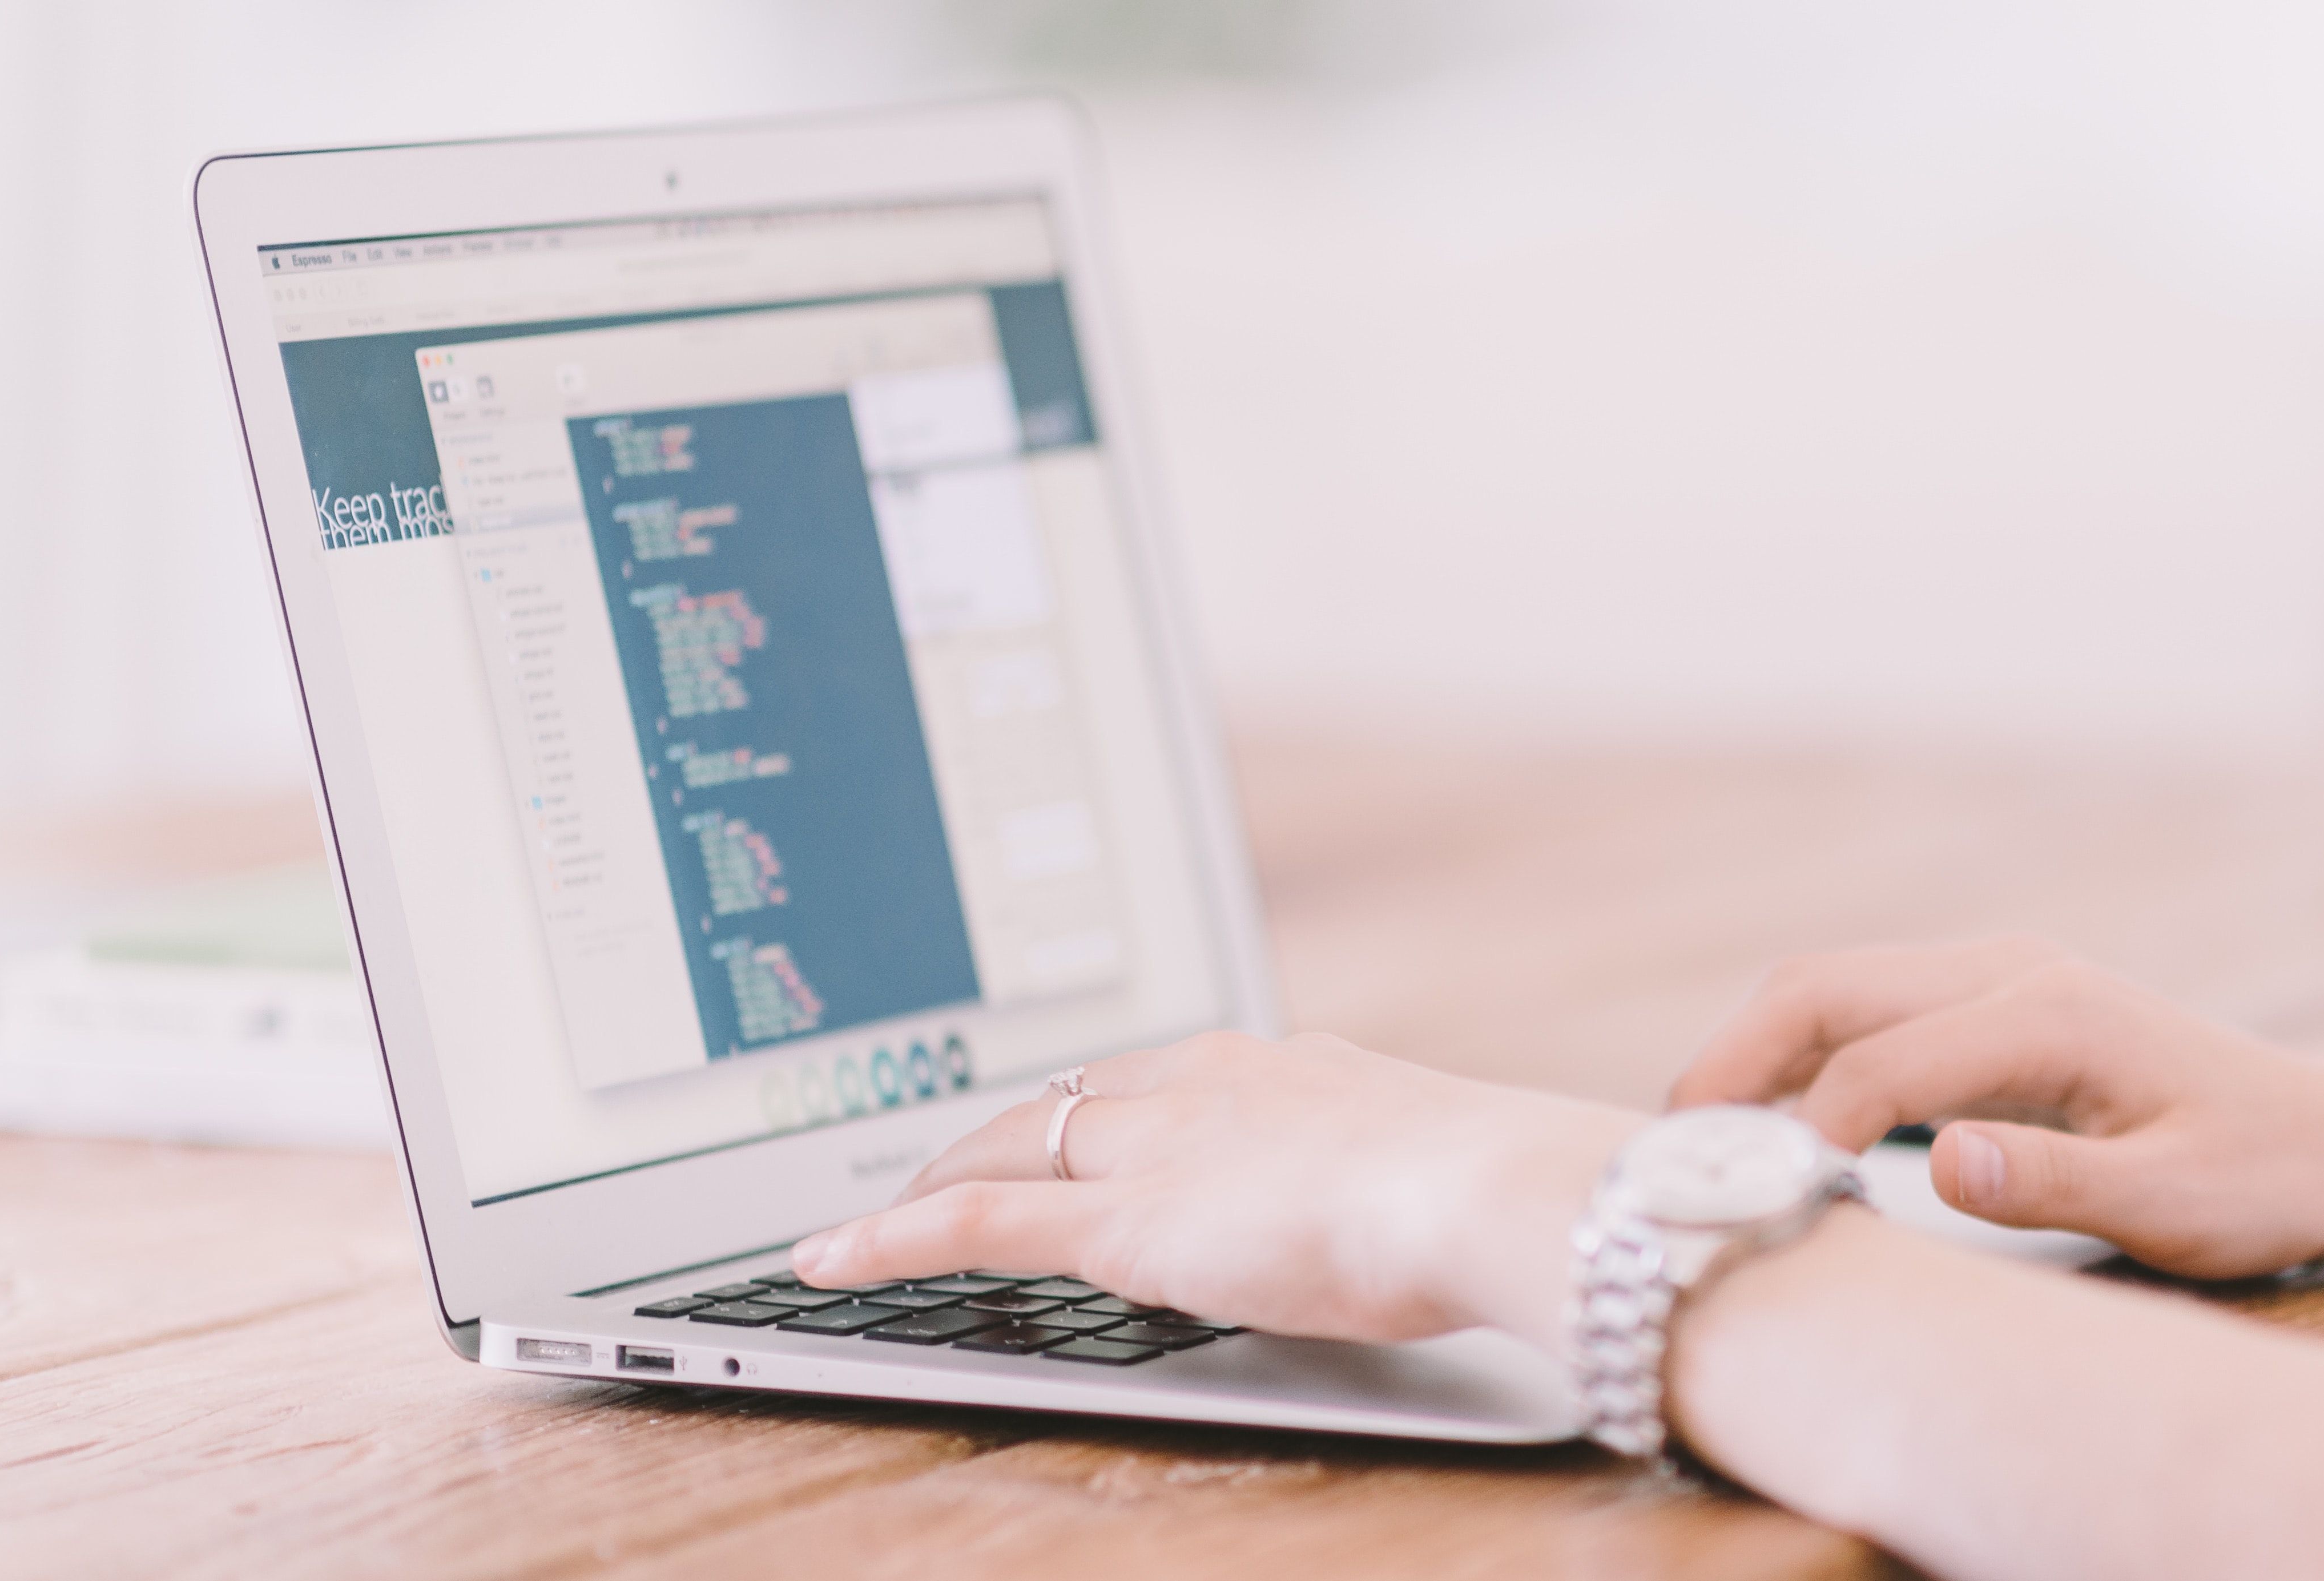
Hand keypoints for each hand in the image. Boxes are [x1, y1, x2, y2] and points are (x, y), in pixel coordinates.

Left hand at [793, 1031, 1641, 1344]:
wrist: (1489, 1189)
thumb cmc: (1486, 1190)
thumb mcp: (1417, 1166)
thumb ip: (1368, 1171)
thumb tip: (1375, 1197)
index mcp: (1271, 1064)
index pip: (1142, 1077)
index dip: (1082, 1108)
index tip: (1057, 1126)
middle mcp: (1197, 1083)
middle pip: (1058, 1101)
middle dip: (988, 1132)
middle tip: (936, 1164)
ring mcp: (1154, 1147)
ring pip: (1005, 1147)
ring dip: (934, 1178)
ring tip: (877, 1215)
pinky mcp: (1123, 1221)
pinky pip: (976, 1222)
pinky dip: (895, 1238)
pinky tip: (835, 1258)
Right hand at [1670, 938, 2323, 1275]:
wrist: (2319, 1139)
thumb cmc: (2254, 1178)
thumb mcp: (2177, 1205)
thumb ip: (2057, 1184)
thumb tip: (1940, 1164)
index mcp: (2047, 1012)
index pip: (1881, 1062)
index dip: (1805, 1127)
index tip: (1757, 1197)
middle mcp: (2006, 973)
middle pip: (1824, 989)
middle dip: (1734, 1058)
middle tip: (1672, 1141)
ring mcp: (1988, 980)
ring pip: (1827, 990)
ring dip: (1752, 1052)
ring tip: (1698, 1135)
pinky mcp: (1976, 1008)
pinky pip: (1857, 1015)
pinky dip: (1792, 1057)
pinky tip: (1767, 1121)